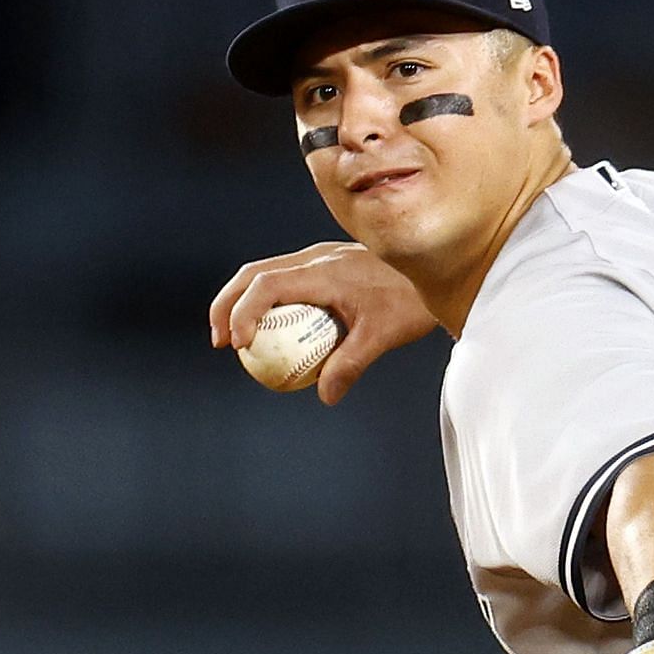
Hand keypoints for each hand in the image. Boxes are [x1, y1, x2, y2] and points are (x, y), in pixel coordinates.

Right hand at [208, 241, 439, 404]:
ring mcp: (320, 257)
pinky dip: (269, 301)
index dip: (244, 312)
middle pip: (255, 274)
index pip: (268, 285)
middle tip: (219, 341)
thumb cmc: (411, 301)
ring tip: (236, 338)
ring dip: (244, 301)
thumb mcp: (382, 337)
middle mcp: (316, 258)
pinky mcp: (327, 264)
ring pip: (267, 273)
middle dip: (227, 304)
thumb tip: (325, 396)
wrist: (435, 268)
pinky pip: (287, 280)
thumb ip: (350, 365)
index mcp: (324, 271)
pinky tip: (272, 332)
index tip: (237, 344)